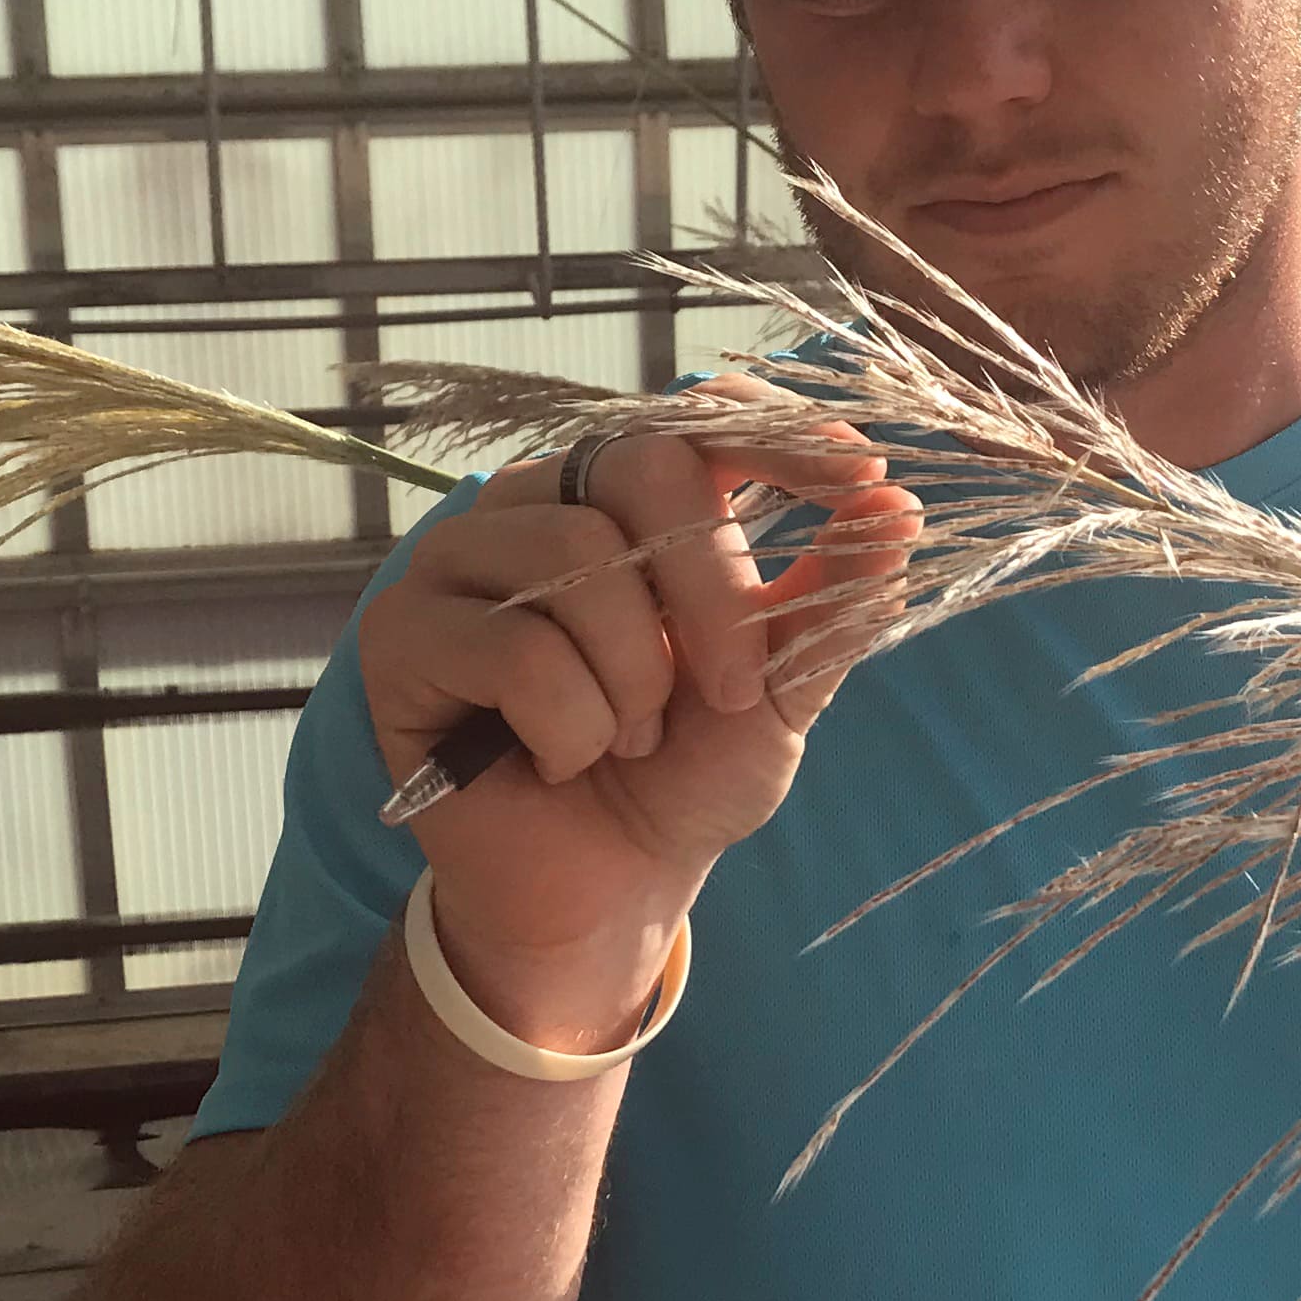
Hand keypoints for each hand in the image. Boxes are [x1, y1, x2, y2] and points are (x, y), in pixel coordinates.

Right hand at [359, 379, 918, 1048]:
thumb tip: (897, 509)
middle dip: (711, 591)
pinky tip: (560, 761)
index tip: (860, 483)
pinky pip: (511, 648)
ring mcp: (460, 561)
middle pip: (640, 467)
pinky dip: (569, 725)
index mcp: (630, 499)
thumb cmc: (686, 774)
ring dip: (633, 678)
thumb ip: (834, 598)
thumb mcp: (783, 687)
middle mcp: (541, 503)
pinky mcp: (402, 633)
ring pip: (574, 558)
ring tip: (628, 741)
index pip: (698, 412)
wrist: (608, 889)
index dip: (780, 434)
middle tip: (736, 693)